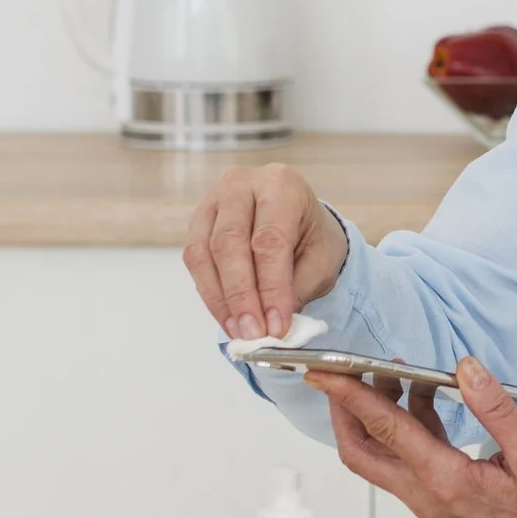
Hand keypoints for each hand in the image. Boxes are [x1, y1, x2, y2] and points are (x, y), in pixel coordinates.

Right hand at [183, 162, 348, 341]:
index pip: (270, 239)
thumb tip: (272, 327)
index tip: (275, 325)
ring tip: (240, 331)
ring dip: (221, 299)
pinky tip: (228, 318)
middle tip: (253, 332)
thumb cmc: (311, 236)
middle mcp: (242, 185)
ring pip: (204, 254)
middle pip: (229, 243)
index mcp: (281, 185)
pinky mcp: (197, 222)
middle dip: (241, 295)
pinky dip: (211, 294)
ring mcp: (214, 201)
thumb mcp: (321, 260)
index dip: (271, 287)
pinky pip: (195, 261)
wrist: (299, 220)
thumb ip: (296, 290)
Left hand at [313, 361, 516, 517]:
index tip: (328, 373)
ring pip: (379, 455)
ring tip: (395, 373)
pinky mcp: (433, 496)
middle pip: (362, 451)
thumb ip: (495, 407)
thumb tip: (466, 369)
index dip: (353, 397)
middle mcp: (424, 493)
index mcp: (445, 480)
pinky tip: (422, 399)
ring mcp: (425, 498)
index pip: (386, 430)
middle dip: (346, 409)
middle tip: (345, 372)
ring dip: (377, 413)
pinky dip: (404, 425)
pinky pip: (404, 458)